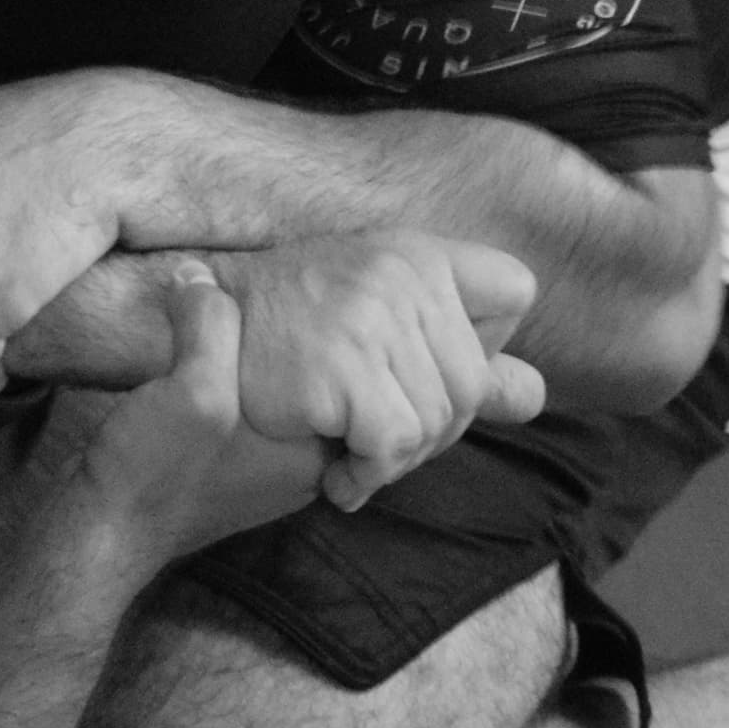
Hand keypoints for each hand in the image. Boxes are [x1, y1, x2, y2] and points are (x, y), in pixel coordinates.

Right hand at [71, 264, 332, 562]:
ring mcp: (255, 469)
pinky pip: (241, 408)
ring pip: (274, 396)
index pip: (355, 390)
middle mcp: (294, 466)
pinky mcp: (218, 465)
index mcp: (310, 456)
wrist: (98, 528)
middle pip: (316, 389)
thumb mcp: (191, 387)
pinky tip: (203, 351)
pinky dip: (229, 378)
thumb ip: (209, 325)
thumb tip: (198, 276)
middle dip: (298, 344)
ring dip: (257, 359)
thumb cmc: (154, 471)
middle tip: (278, 295)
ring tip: (236, 314)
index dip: (336, 339)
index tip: (315, 299)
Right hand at [202, 234, 544, 511]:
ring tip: (348, 455)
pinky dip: (369, 475)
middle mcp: (399, 272)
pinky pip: (393, 445)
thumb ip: (458, 356)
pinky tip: (336, 475)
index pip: (512, 289)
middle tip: (373, 441)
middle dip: (434, 432)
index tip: (422, 370)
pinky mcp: (340, 366)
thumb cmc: (282, 345)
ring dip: (397, 459)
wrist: (194, 355)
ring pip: (437, 422)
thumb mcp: (375, 327)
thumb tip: (534, 396)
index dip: (484, 344)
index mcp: (413, 252)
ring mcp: (369, 317)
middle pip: (475, 384)